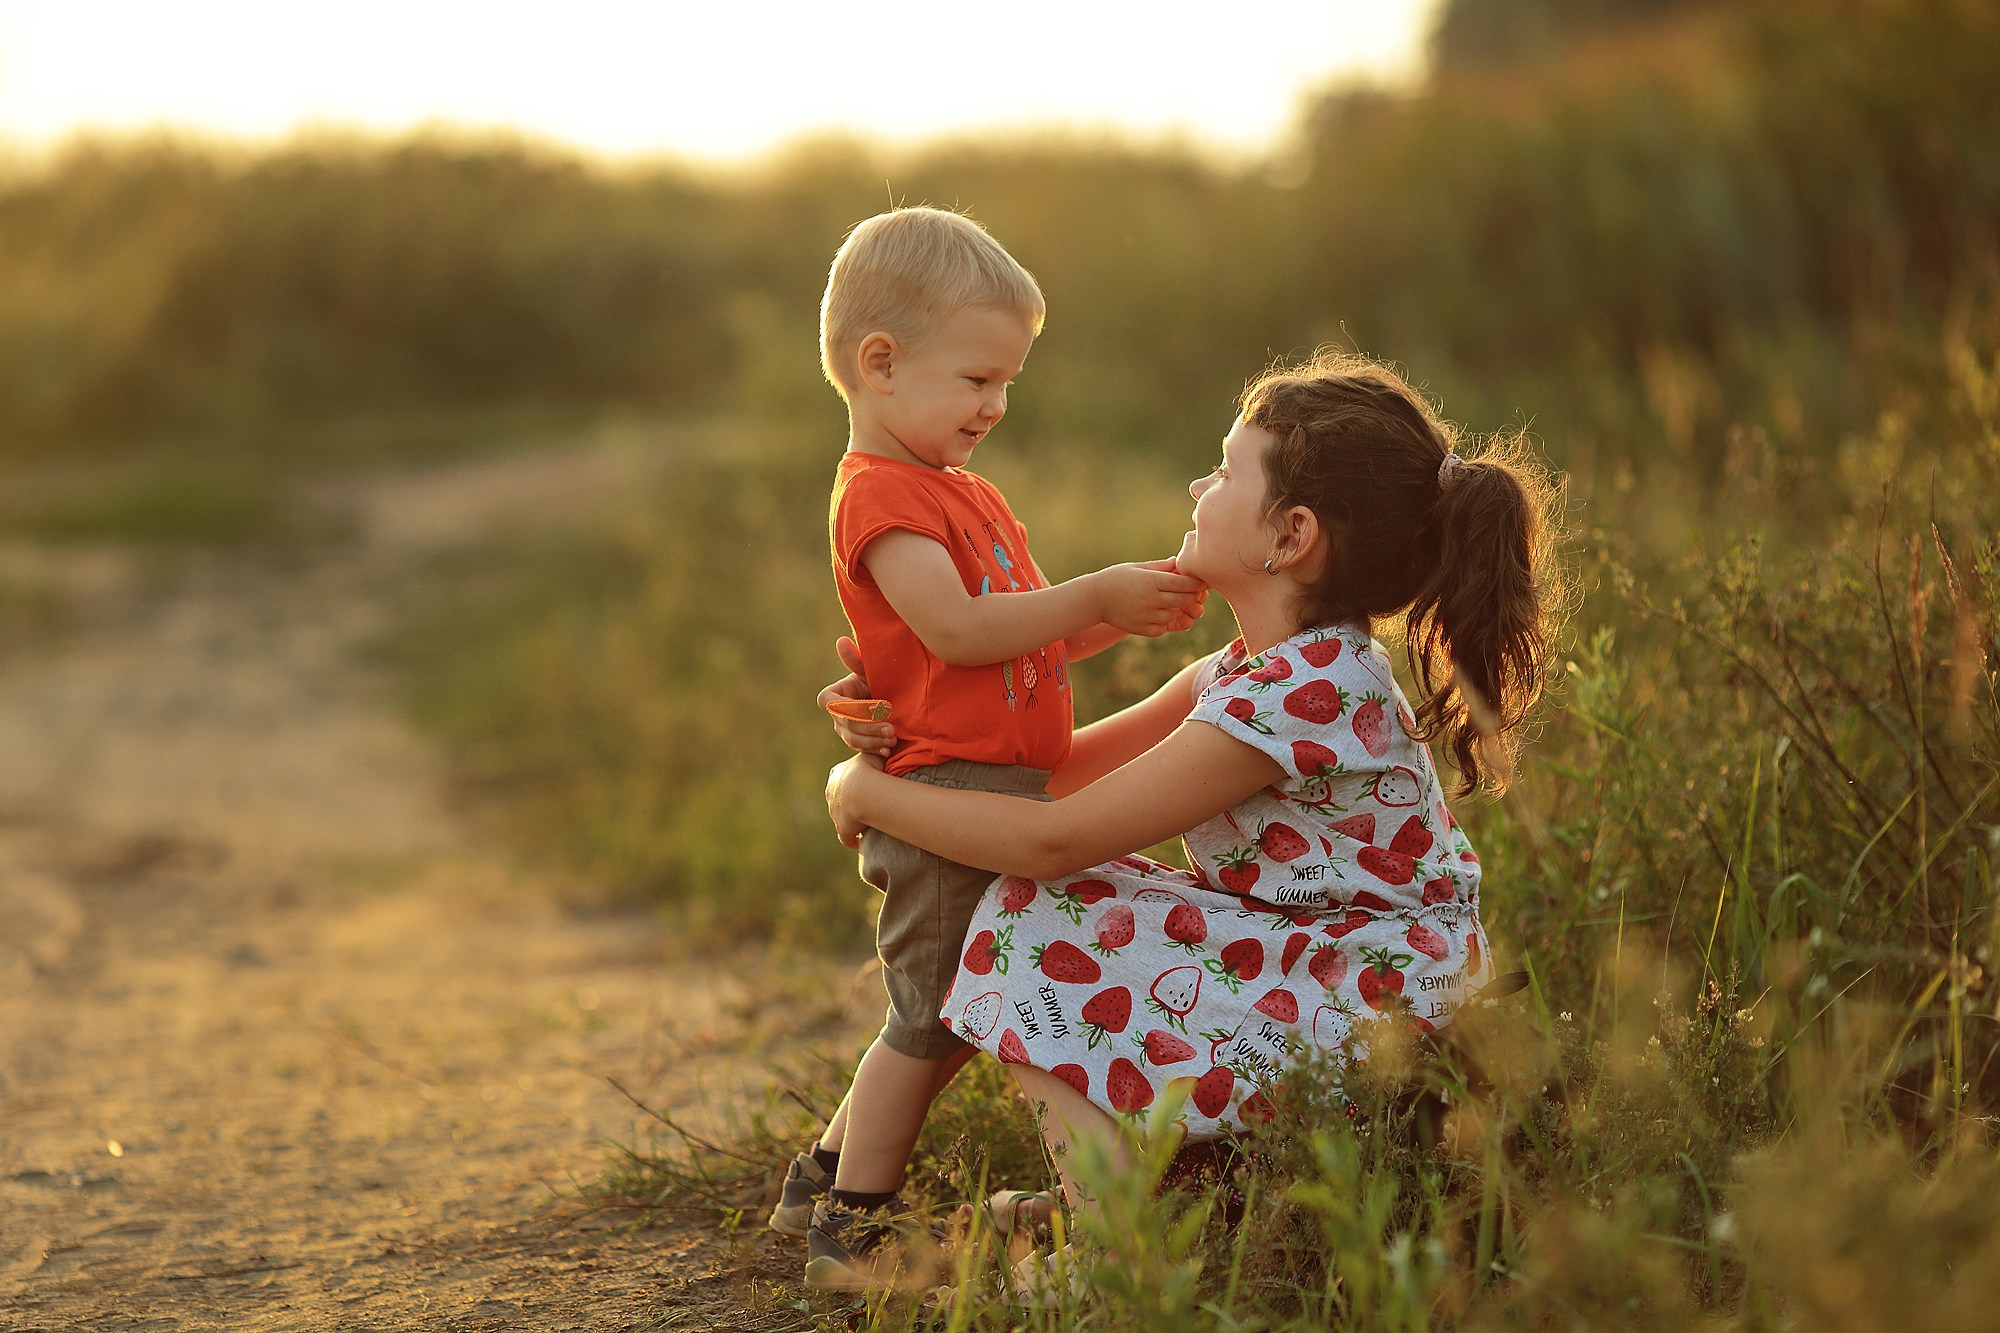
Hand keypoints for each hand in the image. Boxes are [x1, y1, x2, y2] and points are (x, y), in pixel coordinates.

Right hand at [817, 635, 896, 755]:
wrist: (895, 700)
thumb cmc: (881, 680)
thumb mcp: (871, 670)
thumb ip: (857, 660)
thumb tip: (841, 641)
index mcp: (835, 695)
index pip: (828, 702)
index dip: (849, 706)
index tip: (877, 706)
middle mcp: (836, 715)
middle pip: (845, 724)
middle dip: (868, 727)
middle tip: (891, 728)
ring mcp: (846, 731)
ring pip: (853, 739)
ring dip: (873, 740)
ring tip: (893, 738)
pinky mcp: (859, 744)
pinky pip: (862, 750)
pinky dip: (875, 750)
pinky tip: (889, 750)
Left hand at [825, 752, 885, 848]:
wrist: (862, 791)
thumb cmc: (870, 771)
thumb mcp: (875, 756)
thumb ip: (878, 753)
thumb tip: (887, 748)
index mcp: (837, 775)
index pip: (841, 778)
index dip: (852, 782)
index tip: (862, 785)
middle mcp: (831, 794)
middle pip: (839, 798)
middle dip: (849, 801)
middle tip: (866, 804)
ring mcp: (835, 812)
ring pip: (842, 816)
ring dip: (852, 819)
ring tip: (867, 822)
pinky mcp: (842, 827)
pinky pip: (845, 837)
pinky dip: (851, 840)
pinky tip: (859, 842)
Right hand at [1096, 559, 1207, 637]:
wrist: (1094, 598)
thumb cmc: (1116, 578)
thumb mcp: (1137, 567)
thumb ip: (1159, 566)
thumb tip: (1178, 562)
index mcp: (1151, 580)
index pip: (1183, 582)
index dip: (1195, 583)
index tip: (1199, 582)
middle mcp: (1151, 599)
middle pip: (1183, 600)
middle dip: (1192, 596)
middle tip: (1193, 593)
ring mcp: (1146, 615)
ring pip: (1174, 615)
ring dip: (1176, 611)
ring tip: (1172, 604)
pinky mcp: (1140, 628)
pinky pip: (1161, 629)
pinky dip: (1163, 624)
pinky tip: (1158, 615)